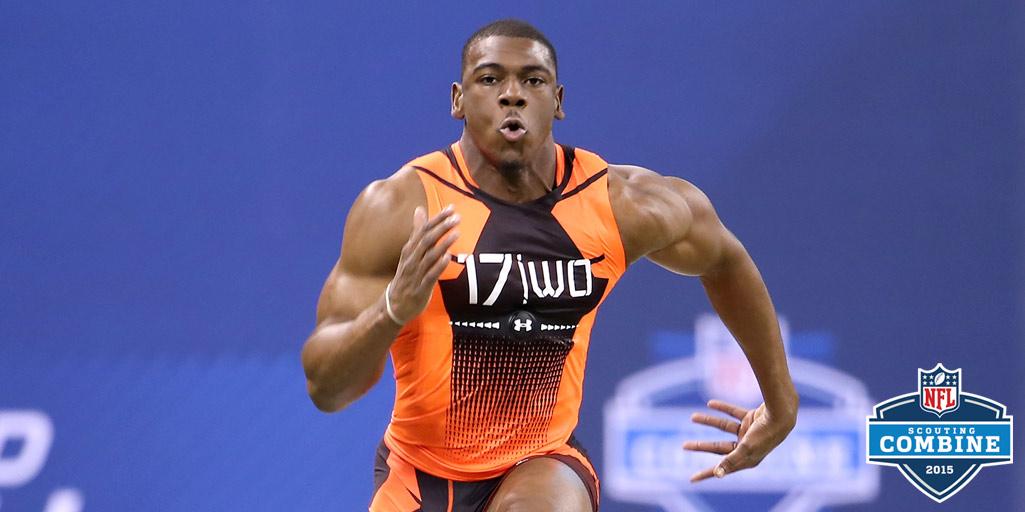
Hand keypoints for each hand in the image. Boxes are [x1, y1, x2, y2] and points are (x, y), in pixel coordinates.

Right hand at [385, 205, 459, 324]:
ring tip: (456, 233)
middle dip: (442, 228)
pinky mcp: (421, 288)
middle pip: (426, 240)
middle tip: (456, 217)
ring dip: (443, 244)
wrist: (393, 305)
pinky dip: (438, 266)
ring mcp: (416, 274)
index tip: (450, 208)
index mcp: (410, 250)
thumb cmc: (406, 275)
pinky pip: (430, 275)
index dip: (437, 219)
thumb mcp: (410, 252)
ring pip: (429, 256)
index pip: (423, 230)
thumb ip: (416, 232)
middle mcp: (412, 259)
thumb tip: (419, 210)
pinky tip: (447, 257)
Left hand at [683, 399, 794, 481]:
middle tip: (684, 446)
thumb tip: (717, 474)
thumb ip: (730, 460)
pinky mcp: (750, 419)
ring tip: (692, 417)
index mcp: (746, 459)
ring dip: (708, 421)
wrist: (783, 413)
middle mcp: (746, 447)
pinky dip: (722, 408)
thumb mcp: (746, 449)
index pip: (722, 468)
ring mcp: (748, 432)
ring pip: (723, 427)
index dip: (706, 474)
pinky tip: (710, 403)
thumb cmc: (765, 434)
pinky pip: (732, 413)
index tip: (691, 479)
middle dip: (701, 446)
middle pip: (718, 448)